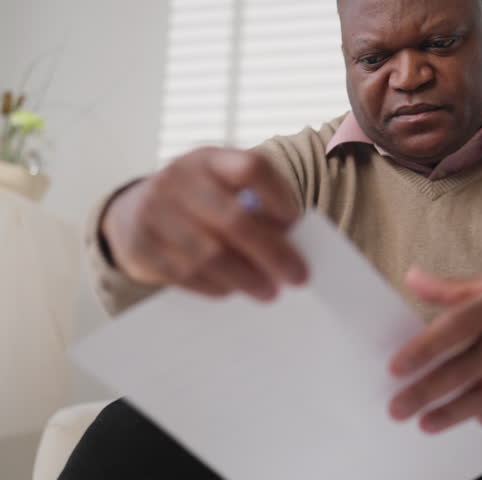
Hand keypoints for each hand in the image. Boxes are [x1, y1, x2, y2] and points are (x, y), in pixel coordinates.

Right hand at [101, 147, 306, 300]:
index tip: (295, 222)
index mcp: (209, 159)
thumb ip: (255, 205)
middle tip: (297, 276)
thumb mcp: (222, 186)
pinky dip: (215, 287)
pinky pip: (186, 274)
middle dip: (272, 253)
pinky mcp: (142, 246)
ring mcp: (156, 212)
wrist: (135, 209)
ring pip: (210, 255)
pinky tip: (233, 291)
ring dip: (246, 278)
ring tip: (269, 292)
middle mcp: (179, 180)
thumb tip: (291, 247)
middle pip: (234, 220)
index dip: (278, 195)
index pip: (250, 168)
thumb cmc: (200, 200)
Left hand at [388, 268, 481, 433]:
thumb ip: (453, 288)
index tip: (396, 368)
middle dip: (425, 393)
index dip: (423, 349)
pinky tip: (472, 417)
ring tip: (425, 424)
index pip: (455, 328)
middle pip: (464, 370)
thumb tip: (411, 279)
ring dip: (451, 415)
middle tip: (397, 409)